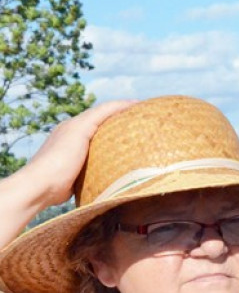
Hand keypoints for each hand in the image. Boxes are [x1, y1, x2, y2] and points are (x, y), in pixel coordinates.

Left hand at [16, 100, 134, 207]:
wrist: (42, 186)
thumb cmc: (60, 159)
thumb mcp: (78, 131)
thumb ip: (95, 117)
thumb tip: (116, 107)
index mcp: (74, 125)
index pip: (102, 111)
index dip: (122, 106)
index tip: (141, 105)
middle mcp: (74, 136)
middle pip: (102, 125)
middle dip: (121, 121)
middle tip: (142, 122)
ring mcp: (76, 154)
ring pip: (101, 142)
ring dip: (117, 140)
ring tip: (136, 142)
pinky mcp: (78, 170)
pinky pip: (99, 159)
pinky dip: (112, 156)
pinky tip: (120, 163)